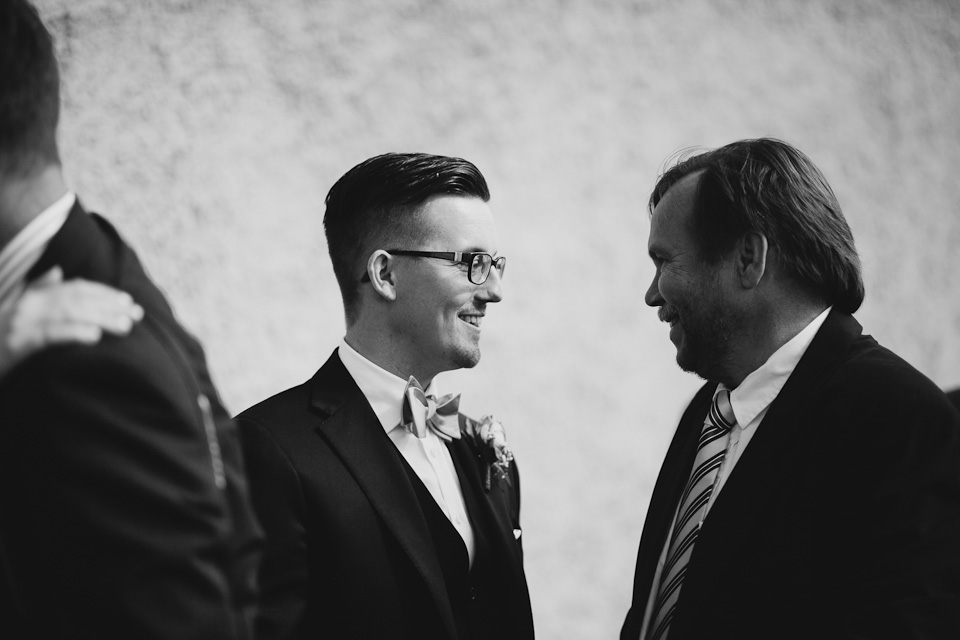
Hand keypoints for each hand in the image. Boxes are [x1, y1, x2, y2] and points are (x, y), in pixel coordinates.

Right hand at [0, 267, 143, 378]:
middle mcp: (25, 305)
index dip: (103, 293)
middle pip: (76, 299)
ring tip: (125, 326)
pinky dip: (72, 333)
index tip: (128, 302)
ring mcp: (18, 323)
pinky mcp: (14, 344)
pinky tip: (94, 337)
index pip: (73, 289)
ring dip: (100, 318)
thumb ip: (35, 290)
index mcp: (28, 297)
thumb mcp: (12, 310)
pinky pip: (48, 336)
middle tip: (136, 315)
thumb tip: (58, 273)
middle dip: (110, 305)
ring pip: (67, 314)